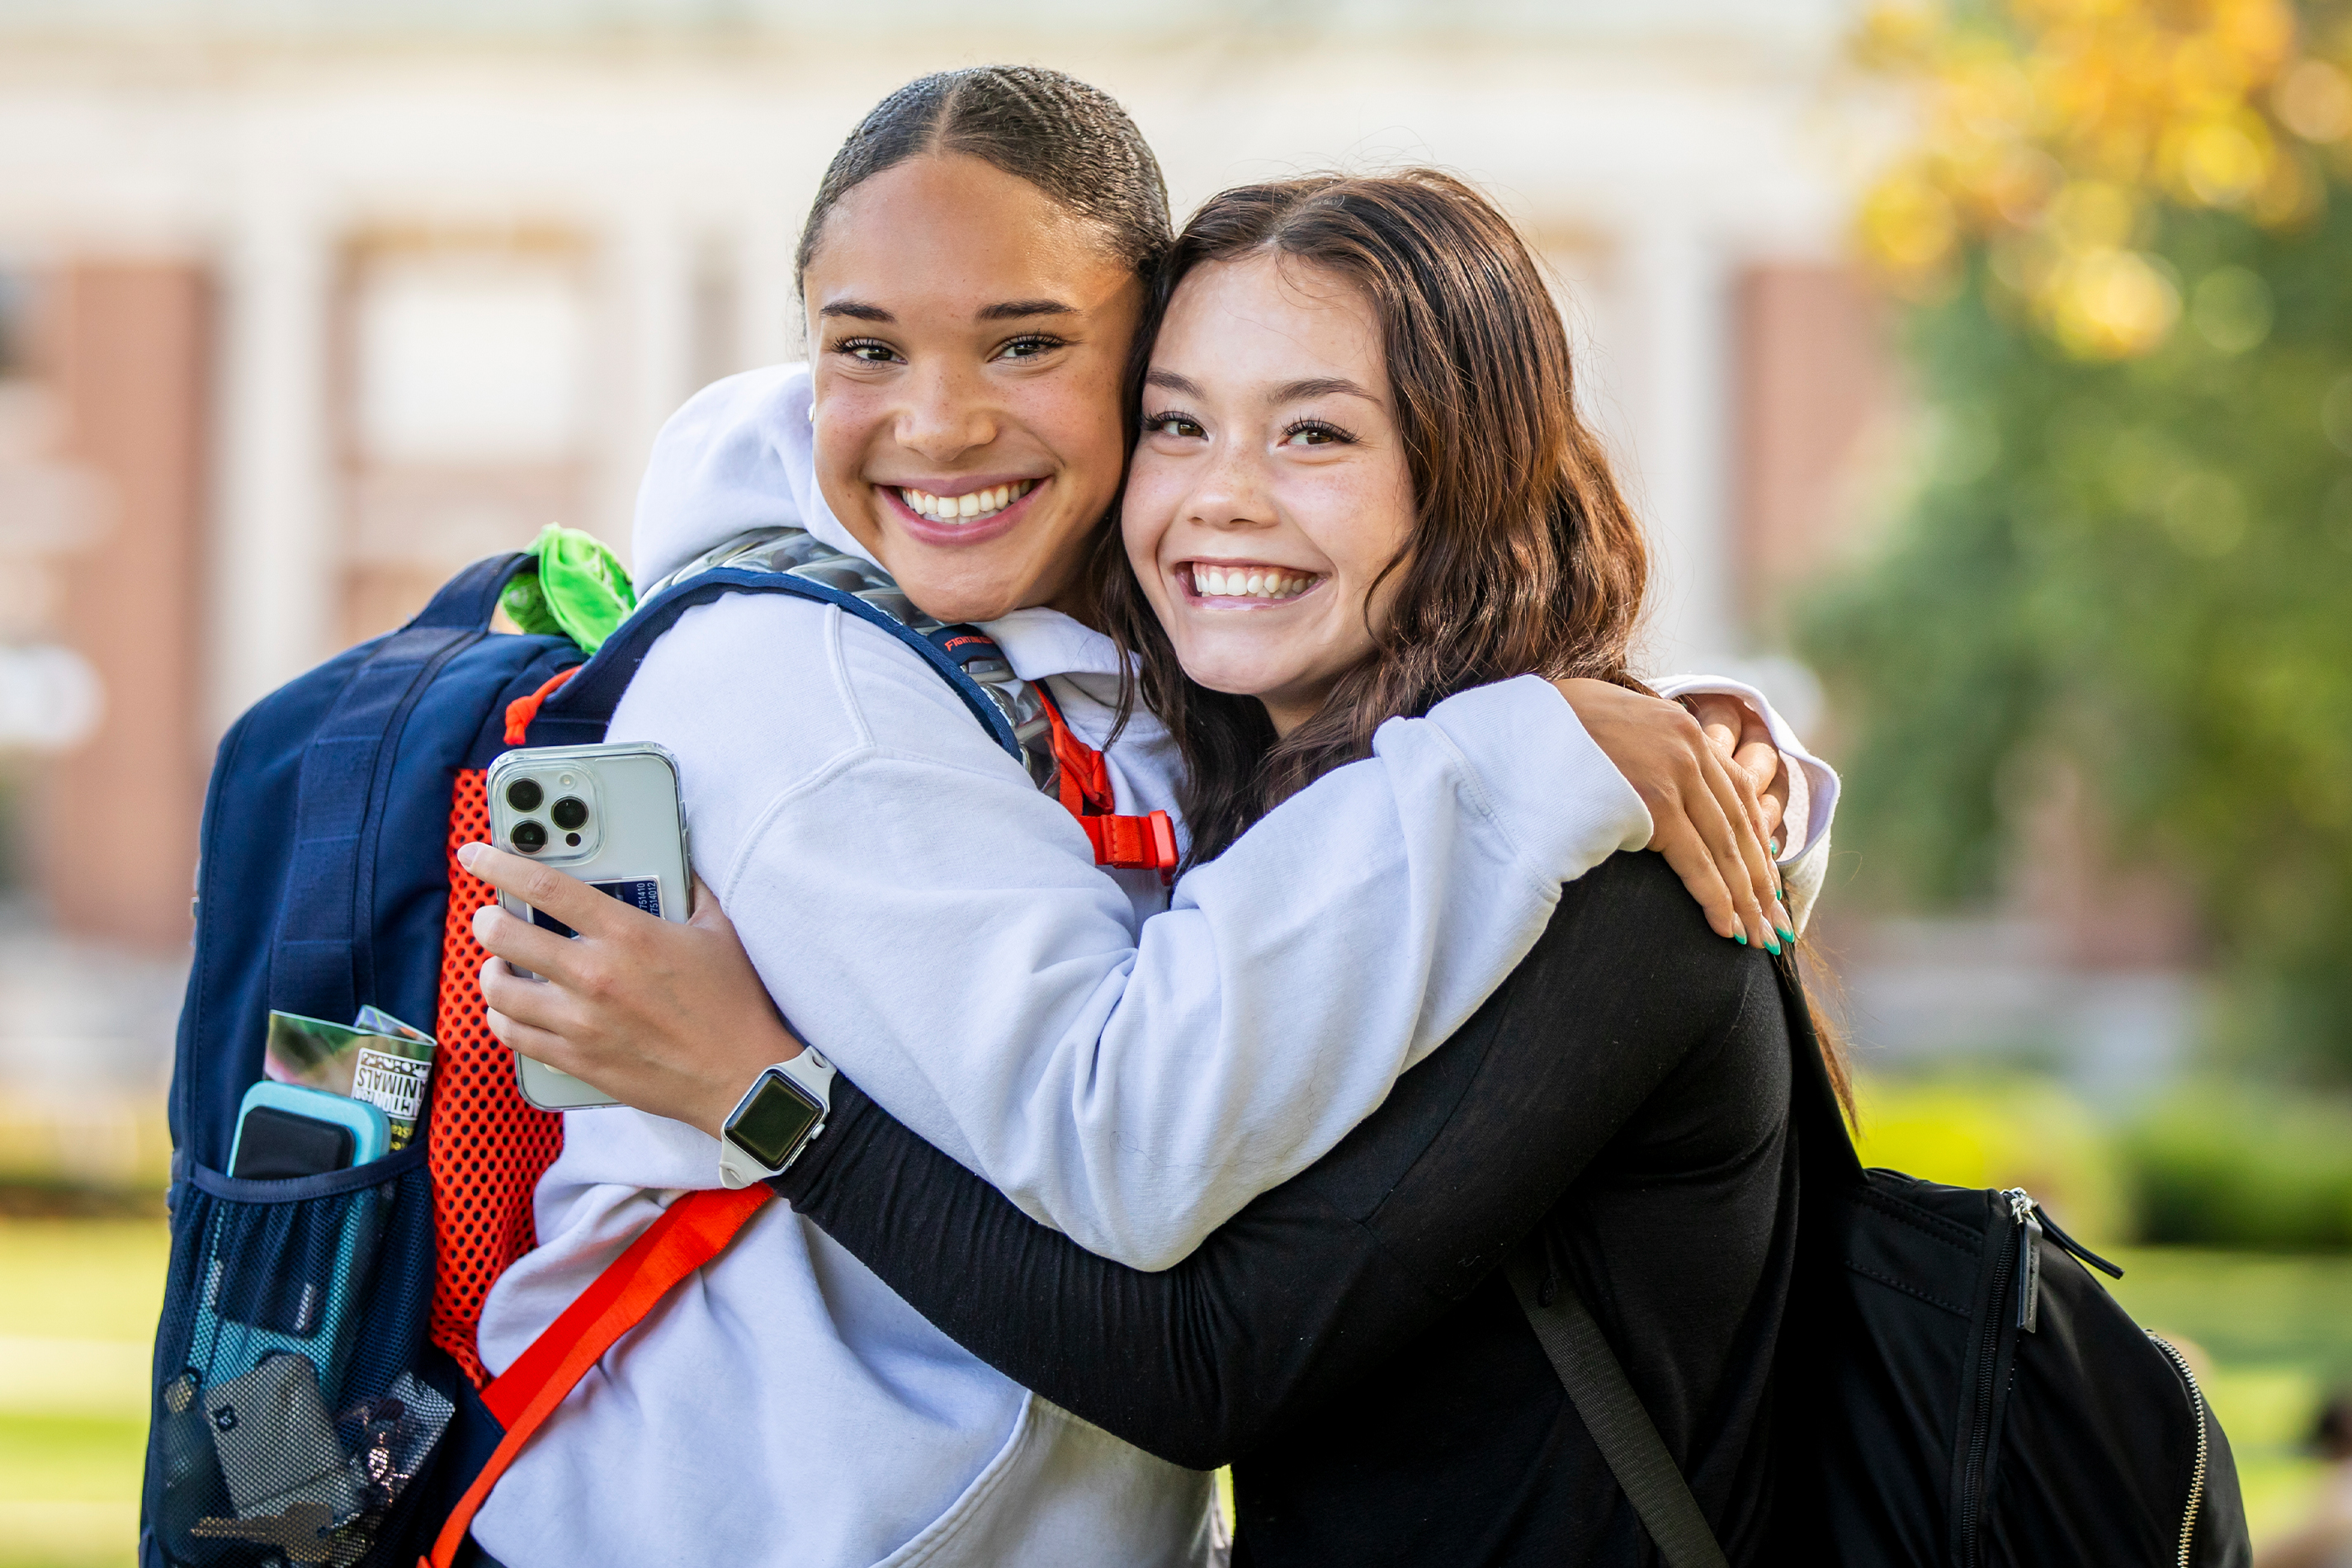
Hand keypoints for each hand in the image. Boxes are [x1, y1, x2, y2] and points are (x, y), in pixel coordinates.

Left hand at [461, 842, 802, 1138]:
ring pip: (499, 990)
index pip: (546, 887)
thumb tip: (678, 865)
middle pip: (505, 935)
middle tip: (491, 916)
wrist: (741, 1077)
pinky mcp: (577, 1060)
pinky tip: (512, 1009)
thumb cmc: (734, 1005)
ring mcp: (581, 1022)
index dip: (500, 864)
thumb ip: (690, 891)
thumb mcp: (717, 932)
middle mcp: (595, 975)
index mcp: (628, 934)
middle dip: (486, 919)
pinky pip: (513, 1034)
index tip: (477, 855)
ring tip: (501, 965)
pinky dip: (502, 1017)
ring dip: (492, 971)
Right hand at [1553, 678, 1788, 951]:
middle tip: (1777, 922)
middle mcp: (1687, 745)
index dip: (1756, 840)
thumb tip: (1634, 774)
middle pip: (1740, 823)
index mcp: (1678, 725)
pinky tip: (1728, 927)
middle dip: (1761, 879)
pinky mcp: (1654, 804)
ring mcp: (1673, 773)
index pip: (1736, 791)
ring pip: (1726, 847)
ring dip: (1747, 898)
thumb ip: (1633, 747)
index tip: (1767, 878)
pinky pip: (1698, 862)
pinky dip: (1717, 899)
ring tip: (1760, 937)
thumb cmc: (1540, 733)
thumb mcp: (1599, 723)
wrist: (1507, 733)